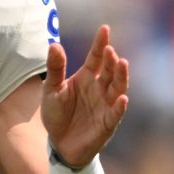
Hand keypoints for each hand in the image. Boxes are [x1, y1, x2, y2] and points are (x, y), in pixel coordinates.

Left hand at [42, 25, 128, 166]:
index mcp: (86, 77)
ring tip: (122, 64)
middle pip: (108, 71)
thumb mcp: (51, 90)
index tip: (105, 28)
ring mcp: (105, 105)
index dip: (100, 43)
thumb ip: (55, 69)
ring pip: (117, 88)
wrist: (59, 144)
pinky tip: (123, 98)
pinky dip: (120, 107)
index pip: (96, 57)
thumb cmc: (56, 114)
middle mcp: (99, 88)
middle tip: (110, 50)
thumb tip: (54, 44)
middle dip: (111, 60)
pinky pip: (116, 113)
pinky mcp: (108, 123)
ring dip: (121, 76)